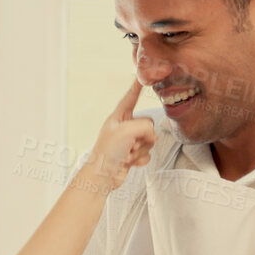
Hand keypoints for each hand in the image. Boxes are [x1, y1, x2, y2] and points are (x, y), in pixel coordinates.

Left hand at [74, 79, 156, 194]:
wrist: (102, 176)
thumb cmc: (107, 152)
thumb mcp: (127, 130)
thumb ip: (145, 126)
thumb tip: (152, 137)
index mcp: (119, 117)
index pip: (130, 98)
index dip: (137, 88)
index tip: (143, 78)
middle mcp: (124, 128)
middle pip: (148, 124)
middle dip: (144, 135)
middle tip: (131, 143)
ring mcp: (129, 142)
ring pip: (149, 140)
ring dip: (140, 149)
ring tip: (127, 153)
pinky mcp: (132, 155)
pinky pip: (147, 153)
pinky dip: (140, 159)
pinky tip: (129, 162)